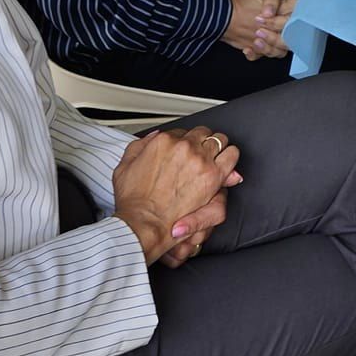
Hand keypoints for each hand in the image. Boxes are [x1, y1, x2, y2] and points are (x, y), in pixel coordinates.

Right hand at [112, 127, 240, 264]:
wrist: (143, 223)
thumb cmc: (133, 201)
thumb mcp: (124, 167)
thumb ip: (139, 146)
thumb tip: (155, 136)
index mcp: (163, 141)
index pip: (182, 132)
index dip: (184, 143)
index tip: (184, 152)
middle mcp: (184, 146)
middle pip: (202, 133)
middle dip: (201, 142)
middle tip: (200, 154)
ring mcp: (200, 160)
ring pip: (219, 140)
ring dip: (217, 147)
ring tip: (215, 157)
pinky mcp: (213, 175)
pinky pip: (231, 155)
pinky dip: (230, 158)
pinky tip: (226, 165)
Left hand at [223, 0, 295, 58]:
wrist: (231, 11)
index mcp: (288, 6)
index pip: (294, 16)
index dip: (281, 19)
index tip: (265, 15)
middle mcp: (286, 23)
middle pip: (290, 35)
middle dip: (274, 34)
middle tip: (258, 28)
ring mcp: (278, 35)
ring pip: (282, 48)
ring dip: (269, 47)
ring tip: (255, 40)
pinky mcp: (268, 45)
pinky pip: (269, 55)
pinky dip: (257, 55)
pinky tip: (247, 49)